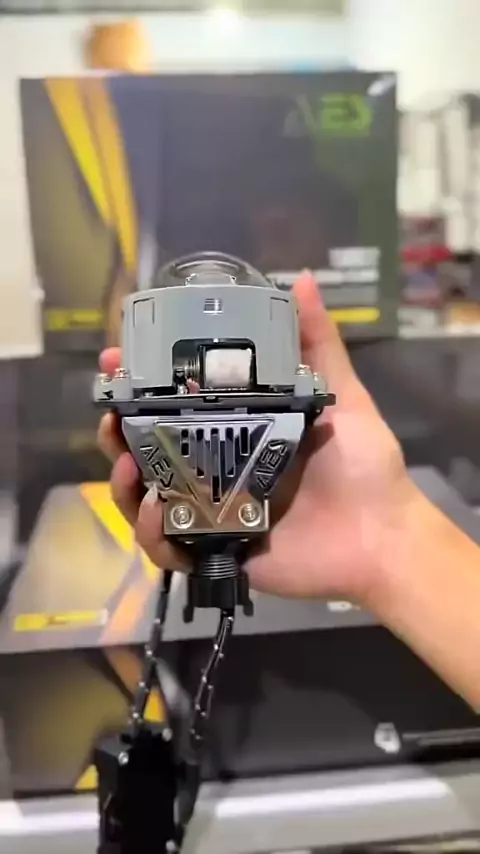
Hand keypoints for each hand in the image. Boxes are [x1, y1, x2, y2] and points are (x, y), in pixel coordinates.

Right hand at [98, 272, 415, 608]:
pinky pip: (168, 545)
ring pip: (147, 496)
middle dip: (117, 432)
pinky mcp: (216, 548)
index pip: (174, 404)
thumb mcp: (342, 397)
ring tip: (127, 466)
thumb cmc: (363, 467)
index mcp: (238, 429)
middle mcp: (217, 466)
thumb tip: (302, 278)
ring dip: (124, 482)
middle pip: (149, 449)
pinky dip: (152, 533)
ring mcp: (213, 510)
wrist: (382, 538)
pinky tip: (155, 511)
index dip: (141, 384)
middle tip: (109, 413)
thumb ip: (319, 345)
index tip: (119, 360)